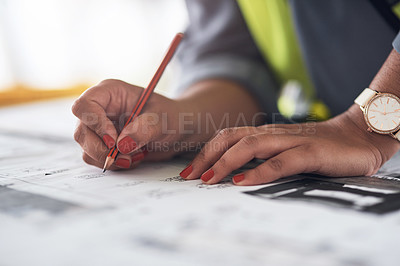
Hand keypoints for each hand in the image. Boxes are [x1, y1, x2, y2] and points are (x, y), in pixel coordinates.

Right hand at [72, 79, 187, 169]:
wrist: (177, 131)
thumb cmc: (170, 116)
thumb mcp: (163, 119)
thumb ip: (144, 128)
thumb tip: (122, 145)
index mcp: (110, 92)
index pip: (84, 105)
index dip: (95, 124)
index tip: (114, 140)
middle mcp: (100, 109)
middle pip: (82, 131)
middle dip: (103, 149)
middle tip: (127, 156)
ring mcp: (99, 128)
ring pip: (87, 148)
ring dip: (111, 159)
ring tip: (136, 155)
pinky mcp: (103, 144)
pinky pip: (96, 159)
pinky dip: (114, 164)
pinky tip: (133, 158)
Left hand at [180, 107, 399, 185]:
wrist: (359, 137)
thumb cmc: (318, 149)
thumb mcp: (284, 151)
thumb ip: (262, 157)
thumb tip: (232, 175)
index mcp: (265, 134)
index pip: (227, 138)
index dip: (205, 153)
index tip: (188, 172)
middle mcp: (273, 134)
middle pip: (231, 138)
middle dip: (207, 157)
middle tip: (189, 177)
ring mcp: (292, 141)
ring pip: (251, 146)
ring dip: (226, 163)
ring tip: (209, 180)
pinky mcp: (311, 152)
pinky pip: (281, 161)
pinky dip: (261, 171)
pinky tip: (245, 182)